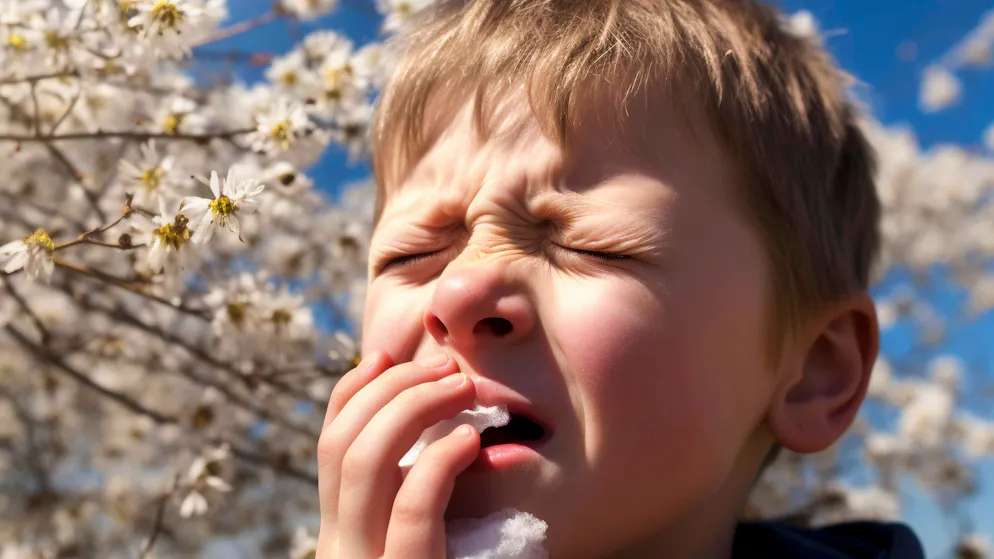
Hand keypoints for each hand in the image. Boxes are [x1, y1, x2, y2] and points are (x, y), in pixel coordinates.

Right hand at [316, 351, 479, 558]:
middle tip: (446, 367)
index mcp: (341, 532)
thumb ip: (411, 492)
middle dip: (392, 387)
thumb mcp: (417, 537)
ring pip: (366, 462)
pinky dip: (440, 461)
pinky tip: (469, 441)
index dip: (352, 390)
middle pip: (342, 441)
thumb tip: (434, 417)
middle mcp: (339, 547)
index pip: (329, 445)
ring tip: (464, 388)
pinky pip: (413, 506)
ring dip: (416, 406)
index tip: (386, 356)